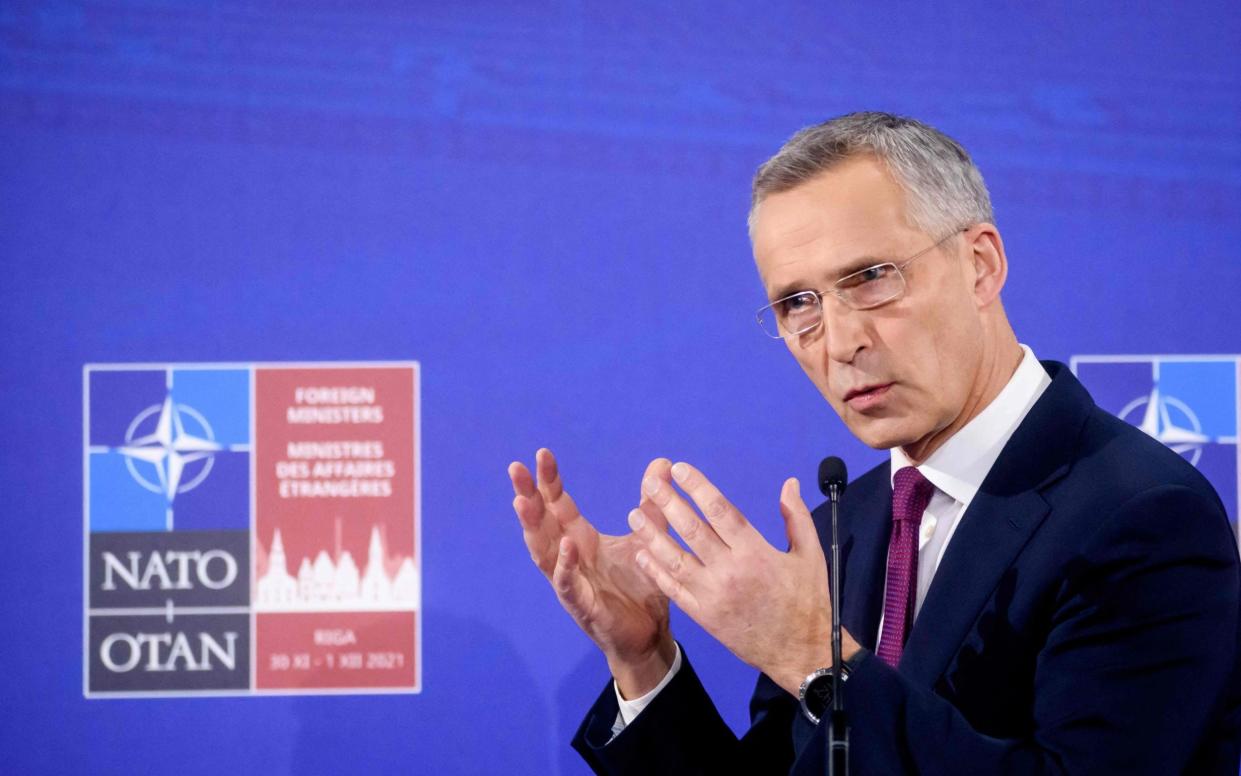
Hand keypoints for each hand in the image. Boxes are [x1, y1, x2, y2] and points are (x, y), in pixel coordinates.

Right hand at [508, 449, 676, 696]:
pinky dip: (565, 565)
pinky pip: (568, 584)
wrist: (649, 634)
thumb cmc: (639, 586)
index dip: (549, 480)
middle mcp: (568, 557)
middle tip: (516, 469)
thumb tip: (662, 463)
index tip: (542, 453)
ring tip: (523, 502)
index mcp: (579, 538)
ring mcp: (571, 581)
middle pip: (540, 522)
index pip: (557, 504)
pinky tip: (566, 546)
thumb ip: (650, 504)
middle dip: (527, 495)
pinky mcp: (582, 606)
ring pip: (543, 551)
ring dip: (532, 527)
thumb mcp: (646, 538)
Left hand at [628, 462, 858, 694]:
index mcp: (755, 552)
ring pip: (675, 559)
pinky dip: (656, 572)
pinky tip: (642, 555)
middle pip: (691, 529)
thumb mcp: (810, 556)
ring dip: (652, 535)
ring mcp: (713, 595)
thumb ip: (796, 517)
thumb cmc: (807, 602)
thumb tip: (789, 483)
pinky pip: (674, 590)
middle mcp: (730, 570)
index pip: (719, 511)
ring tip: (634, 514)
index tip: (679, 469)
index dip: (697, 487)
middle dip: (667, 502)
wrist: (801, 653)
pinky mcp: (704, 616)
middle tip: (649, 482)